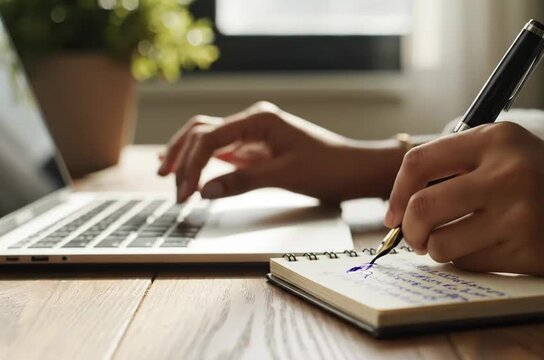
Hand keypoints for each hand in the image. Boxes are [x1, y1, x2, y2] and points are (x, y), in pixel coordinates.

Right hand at [158, 102, 404, 202]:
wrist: (355, 170)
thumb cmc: (329, 168)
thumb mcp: (285, 175)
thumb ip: (243, 181)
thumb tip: (204, 190)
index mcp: (259, 120)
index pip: (209, 137)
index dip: (191, 165)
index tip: (184, 193)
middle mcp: (252, 122)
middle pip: (201, 131)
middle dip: (181, 157)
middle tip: (171, 187)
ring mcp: (253, 135)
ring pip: (207, 138)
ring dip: (187, 156)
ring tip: (168, 177)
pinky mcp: (256, 149)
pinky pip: (222, 151)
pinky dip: (203, 161)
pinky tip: (187, 170)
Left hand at [385, 122, 543, 274]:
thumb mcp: (518, 153)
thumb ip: (466, 166)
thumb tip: (407, 198)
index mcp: (499, 138)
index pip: (419, 162)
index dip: (396, 193)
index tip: (392, 214)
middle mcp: (506, 171)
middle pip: (421, 208)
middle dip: (409, 231)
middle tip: (415, 239)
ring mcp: (518, 212)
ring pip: (441, 244)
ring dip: (438, 251)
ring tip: (453, 245)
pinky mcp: (530, 251)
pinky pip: (470, 264)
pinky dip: (465, 263)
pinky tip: (485, 253)